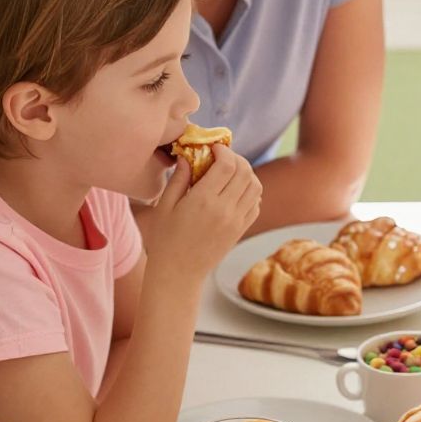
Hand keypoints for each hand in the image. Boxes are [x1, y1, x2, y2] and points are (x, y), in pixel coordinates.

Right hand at [146, 146, 262, 279]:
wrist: (179, 273)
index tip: (214, 148)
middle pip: (245, 172)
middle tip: (222, 157)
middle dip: (236, 158)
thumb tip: (187, 157)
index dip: (224, 151)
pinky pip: (256, 204)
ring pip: (256, 186)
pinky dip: (250, 191)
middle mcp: (225, 210)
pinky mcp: (241, 230)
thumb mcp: (164, 206)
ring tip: (230, 172)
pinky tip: (235, 190)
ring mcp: (236, 221)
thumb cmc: (165, 240)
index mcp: (203, 201)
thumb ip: (178, 179)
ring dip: (246, 174)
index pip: (227, 165)